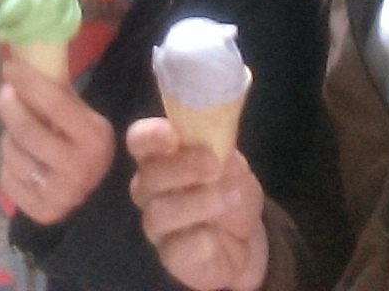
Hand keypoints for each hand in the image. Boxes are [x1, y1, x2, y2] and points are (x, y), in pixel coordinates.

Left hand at [0, 57, 114, 223]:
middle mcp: (79, 168)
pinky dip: (9, 165)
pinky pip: (6, 179)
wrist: (94, 195)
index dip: (28, 82)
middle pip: (25, 130)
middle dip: (9, 105)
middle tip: (6, 94)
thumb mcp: (84, 118)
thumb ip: (59, 96)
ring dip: (10, 138)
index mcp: (94, 138)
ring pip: (12, 153)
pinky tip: (23, 162)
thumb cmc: (82, 144)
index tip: (9, 68)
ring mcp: (60, 194)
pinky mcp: (41, 211)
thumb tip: (23, 60)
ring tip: (20, 135)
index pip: (55, 103)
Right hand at [127, 117, 268, 290]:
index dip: (150, 136)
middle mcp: (150, 189)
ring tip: (229, 198)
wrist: (247, 238)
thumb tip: (212, 131)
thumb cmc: (230, 188)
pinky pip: (175, 249)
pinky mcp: (170, 256)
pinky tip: (215, 237)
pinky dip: (199, 241)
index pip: (140, 141)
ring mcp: (157, 225)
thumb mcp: (231, 162)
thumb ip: (218, 146)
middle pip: (148, 176)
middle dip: (182, 168)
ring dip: (197, 202)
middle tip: (214, 165)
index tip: (172, 135)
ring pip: (159, 213)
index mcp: (160, 157)